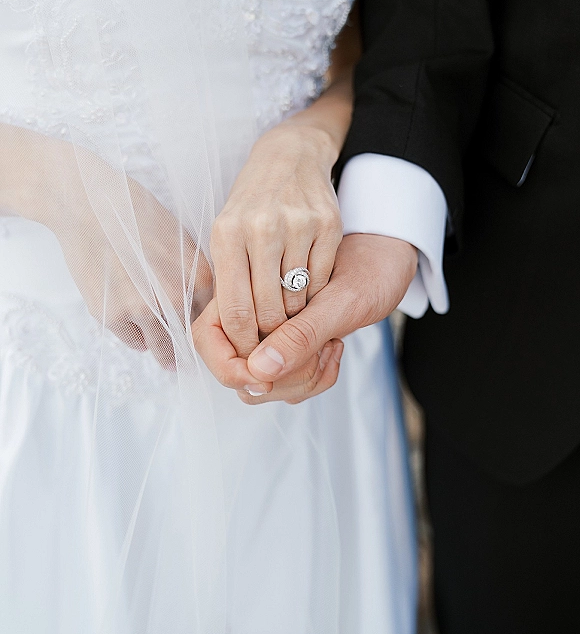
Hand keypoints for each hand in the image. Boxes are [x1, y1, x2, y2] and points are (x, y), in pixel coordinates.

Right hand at [18, 132, 211, 369]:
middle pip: (189, 337)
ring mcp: (142, 309)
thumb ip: (194, 274)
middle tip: (183, 352)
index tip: (200, 330)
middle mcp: (174, 297)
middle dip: (186, 342)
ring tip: (161, 345)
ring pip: (161, 347)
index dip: (204, 323)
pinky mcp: (112, 316)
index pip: (211, 315)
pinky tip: (135, 326)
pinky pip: (133, 340)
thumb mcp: (180, 238)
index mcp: (198, 276)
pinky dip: (136, 336)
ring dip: (161, 345)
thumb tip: (200, 306)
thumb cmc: (135, 214)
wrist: (88, 205)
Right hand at [193, 233, 417, 402]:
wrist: (390, 256)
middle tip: (325, 350)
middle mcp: (250, 303)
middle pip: (236, 366)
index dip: (231, 366)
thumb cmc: (373, 267)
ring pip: (263, 377)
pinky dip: (313, 376)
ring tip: (334, 345)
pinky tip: (335, 350)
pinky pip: (286, 376)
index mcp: (247, 277)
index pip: (207, 337)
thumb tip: (259, 369)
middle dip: (281, 375)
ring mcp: (268, 323)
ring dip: (302, 378)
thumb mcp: (344, 300)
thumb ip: (301, 333)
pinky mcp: (289, 337)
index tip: (269, 378)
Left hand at [210, 122, 342, 358]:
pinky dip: (313, 294)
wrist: (288, 158)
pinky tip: (305, 286)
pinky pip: (321, 280)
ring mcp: (297, 224)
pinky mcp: (328, 224)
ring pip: (297, 299)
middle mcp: (261, 228)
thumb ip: (227, 280)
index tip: (249, 353)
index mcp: (227, 234)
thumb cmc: (251, 205)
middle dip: (270, 334)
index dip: (243, 342)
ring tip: (287, 309)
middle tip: (272, 339)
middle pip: (268, 310)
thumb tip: (231, 335)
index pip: (235, 309)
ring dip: (292, 314)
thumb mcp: (227, 234)